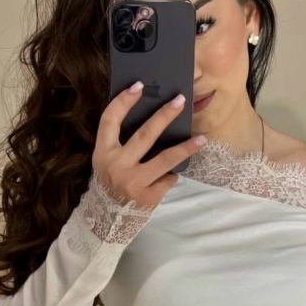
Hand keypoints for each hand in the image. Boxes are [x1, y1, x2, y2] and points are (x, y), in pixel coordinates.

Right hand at [92, 84, 206, 208]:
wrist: (108, 218)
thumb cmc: (112, 182)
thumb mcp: (107, 161)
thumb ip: (121, 143)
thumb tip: (152, 116)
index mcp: (103, 152)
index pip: (110, 120)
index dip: (124, 102)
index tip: (139, 86)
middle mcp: (117, 166)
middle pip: (145, 135)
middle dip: (164, 116)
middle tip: (181, 101)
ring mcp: (133, 182)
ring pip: (165, 160)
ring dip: (185, 148)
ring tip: (202, 140)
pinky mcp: (147, 197)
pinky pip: (167, 179)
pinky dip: (170, 176)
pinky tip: (169, 176)